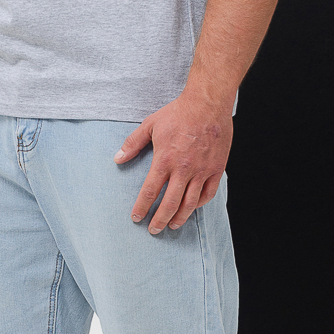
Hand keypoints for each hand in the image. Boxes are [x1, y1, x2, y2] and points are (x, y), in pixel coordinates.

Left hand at [114, 90, 232, 233]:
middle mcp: (183, 169)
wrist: (208, 103)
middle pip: (170, 203)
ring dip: (179, 217)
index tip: (136, 217)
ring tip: (172, 225)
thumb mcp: (150, 124)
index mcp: (165, 160)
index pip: (150, 191)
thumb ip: (132, 143)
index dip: (142, 207)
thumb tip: (117, 158)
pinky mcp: (216, 169)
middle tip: (153, 230)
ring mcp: (201, 170)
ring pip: (190, 203)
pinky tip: (191, 208)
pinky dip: (199, 204)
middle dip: (159, 220)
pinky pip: (208, 193)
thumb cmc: (178, 113)